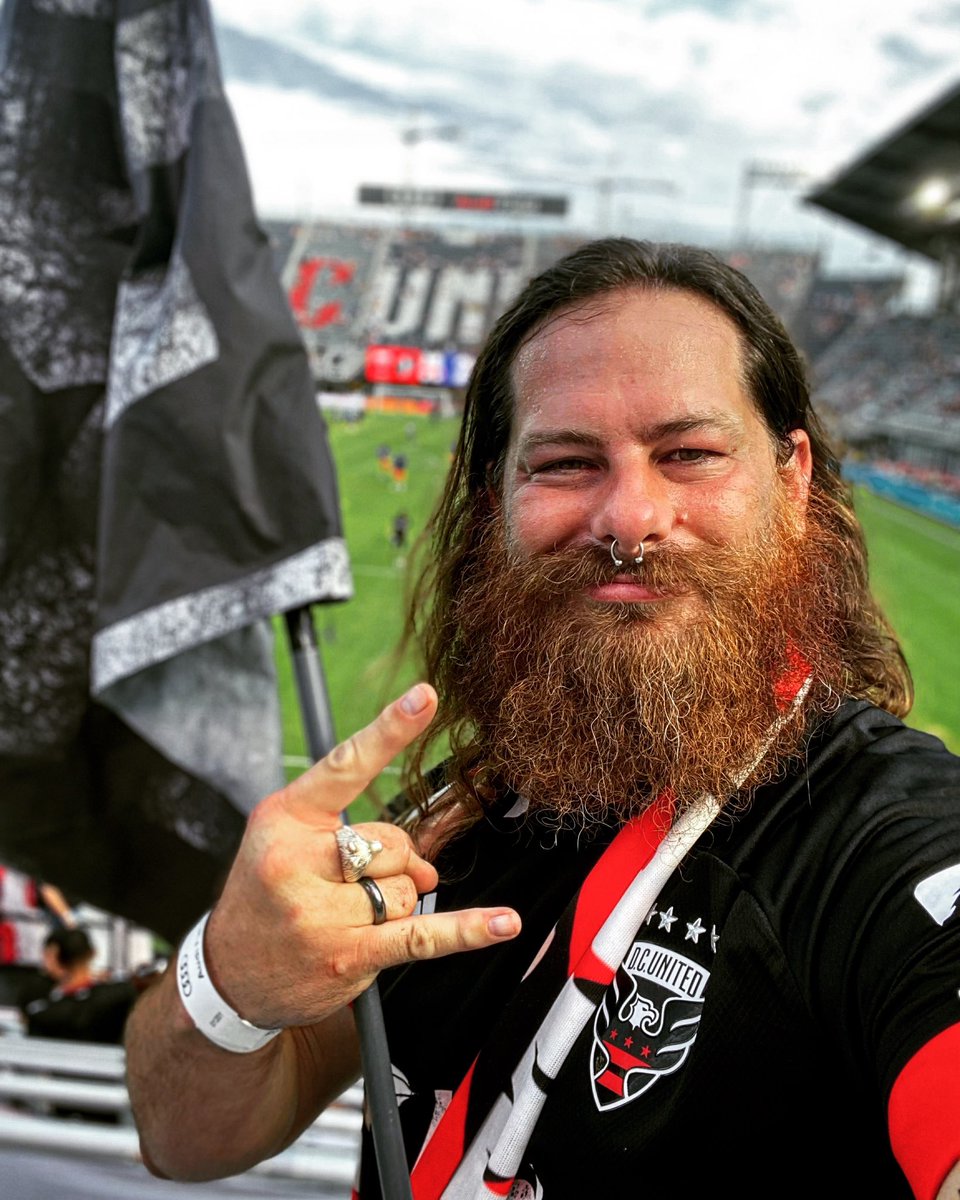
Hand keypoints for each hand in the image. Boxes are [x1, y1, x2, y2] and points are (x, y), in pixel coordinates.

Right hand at [202, 683, 520, 1029]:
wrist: (230, 973)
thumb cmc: (265, 894)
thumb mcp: (286, 841)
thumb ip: (354, 832)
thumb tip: (427, 865)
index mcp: (284, 817)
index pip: (345, 765)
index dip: (390, 729)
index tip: (426, 697)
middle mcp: (296, 861)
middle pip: (391, 840)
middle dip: (392, 861)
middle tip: (354, 884)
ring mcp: (319, 913)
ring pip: (406, 888)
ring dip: (398, 903)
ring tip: (352, 918)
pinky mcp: (346, 956)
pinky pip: (421, 936)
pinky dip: (467, 930)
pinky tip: (502, 923)